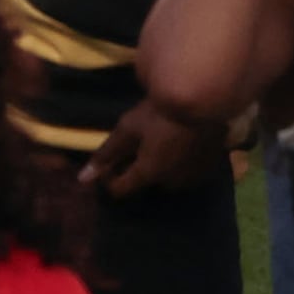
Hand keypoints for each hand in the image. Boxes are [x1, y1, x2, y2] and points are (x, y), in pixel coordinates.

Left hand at [80, 97, 212, 197]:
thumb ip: (106, 154)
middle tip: (139, 144)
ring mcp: (193, 176)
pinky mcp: (211, 167)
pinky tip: (182, 142)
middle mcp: (171, 182)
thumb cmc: (160, 114)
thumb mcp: (127, 129)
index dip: (110, 177)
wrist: (204, 103)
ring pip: (170, 177)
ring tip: (161, 141)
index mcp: (148, 174)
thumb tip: (83, 179)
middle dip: (139, 168)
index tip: (111, 160)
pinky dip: (182, 161)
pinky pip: (189, 170)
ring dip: (162, 165)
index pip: (121, 190)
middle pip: (146, 182)